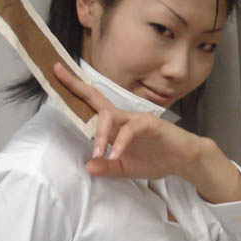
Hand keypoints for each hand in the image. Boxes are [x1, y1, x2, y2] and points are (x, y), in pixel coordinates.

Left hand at [53, 62, 202, 180]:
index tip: (56, 74)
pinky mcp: (150, 124)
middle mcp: (124, 117)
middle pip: (97, 99)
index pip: (92, 106)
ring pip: (110, 116)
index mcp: (116, 126)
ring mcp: (136, 119)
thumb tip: (88, 166)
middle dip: (76, 86)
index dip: (75, 91)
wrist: (184, 160)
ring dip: (100, 133)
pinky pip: (130, 130)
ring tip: (97, 151)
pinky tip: (115, 154)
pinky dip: (121, 143)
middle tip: (58, 72)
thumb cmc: (157, 159)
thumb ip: (108, 167)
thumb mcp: (126, 168)